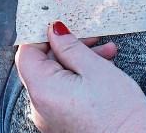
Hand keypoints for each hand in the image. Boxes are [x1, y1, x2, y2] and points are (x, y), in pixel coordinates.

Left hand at [15, 21, 145, 132]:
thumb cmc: (118, 112)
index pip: (26, 54)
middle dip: (67, 47)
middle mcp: (40, 106)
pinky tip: (102, 68)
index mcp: (42, 91)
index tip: (58, 24)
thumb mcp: (94, 68)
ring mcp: (51, 116)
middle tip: (91, 37)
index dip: (40, 35)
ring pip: (57, 76)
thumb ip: (69, 46)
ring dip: (78, 60)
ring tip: (106, 52)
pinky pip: (64, 91)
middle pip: (43, 64)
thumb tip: (54, 30)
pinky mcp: (63, 121)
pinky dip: (79, 77)